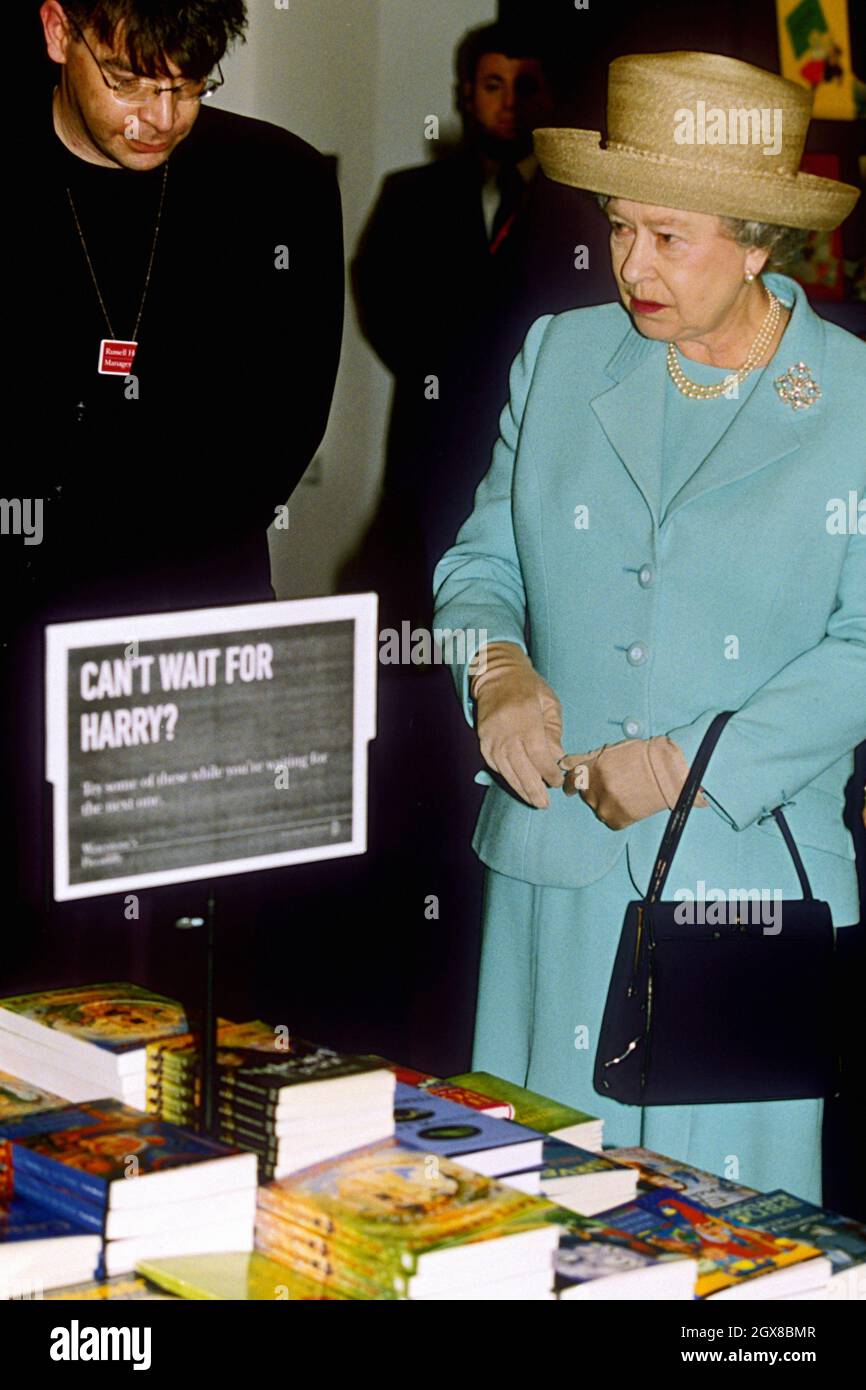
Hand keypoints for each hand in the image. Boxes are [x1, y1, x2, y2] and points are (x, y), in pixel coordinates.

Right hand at [469, 642, 564, 808]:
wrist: (496, 676)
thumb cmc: (528, 688)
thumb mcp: (549, 703)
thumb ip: (553, 731)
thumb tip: (557, 758)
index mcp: (526, 718)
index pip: (538, 754)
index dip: (548, 772)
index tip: (557, 781)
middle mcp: (506, 730)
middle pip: (521, 767)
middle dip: (534, 788)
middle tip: (544, 804)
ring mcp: (491, 737)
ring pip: (506, 770)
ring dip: (520, 788)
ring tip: (533, 801)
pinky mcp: (483, 741)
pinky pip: (495, 765)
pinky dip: (507, 777)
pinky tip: (518, 786)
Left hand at [560, 736, 706, 829]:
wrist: (667, 773)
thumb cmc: (642, 757)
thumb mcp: (610, 751)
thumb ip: (584, 758)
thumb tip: (563, 763)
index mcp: (591, 770)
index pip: (572, 780)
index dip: (574, 783)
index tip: (575, 787)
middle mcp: (594, 789)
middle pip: (586, 794)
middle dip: (595, 789)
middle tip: (616, 783)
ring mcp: (604, 806)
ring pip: (597, 807)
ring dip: (606, 802)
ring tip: (626, 792)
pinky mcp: (616, 820)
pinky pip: (610, 819)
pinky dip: (617, 813)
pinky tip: (630, 802)